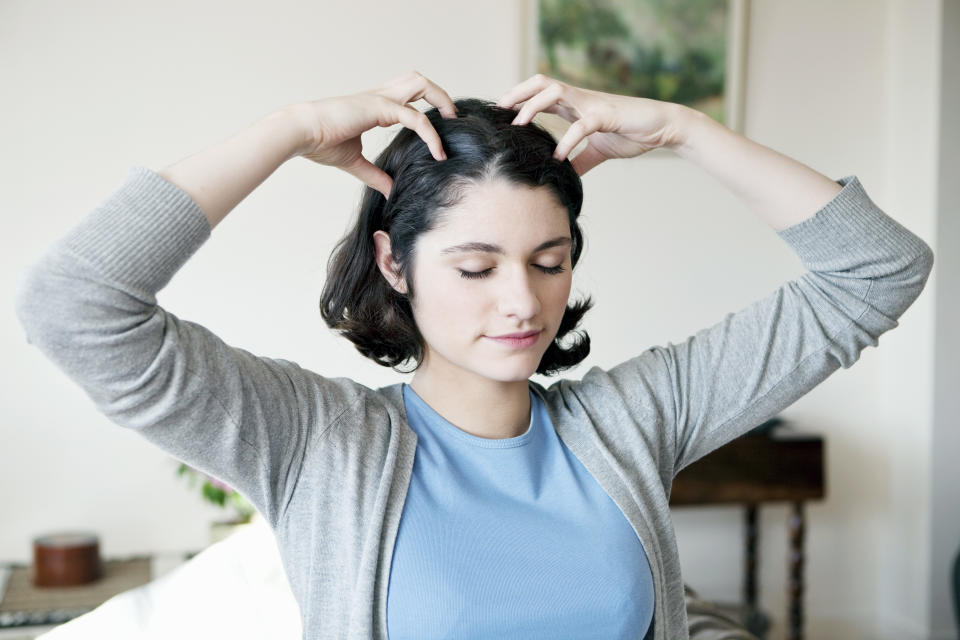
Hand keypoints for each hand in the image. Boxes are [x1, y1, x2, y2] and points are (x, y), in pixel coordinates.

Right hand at [293, 71, 457, 197]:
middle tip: (452, 120)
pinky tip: (437, 153)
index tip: (440, 133)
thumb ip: (376, 176)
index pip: (408, 96)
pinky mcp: (379, 108)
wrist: (300, 133)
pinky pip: (415, 117)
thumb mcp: (354, 163)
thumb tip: (391, 192)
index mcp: (374, 106)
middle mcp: (380, 97)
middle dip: (440, 95)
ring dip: (440, 100)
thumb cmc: (319, 143)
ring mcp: (380, 98)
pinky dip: (430, 134)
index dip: (426, 109)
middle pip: (418, 80)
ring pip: (420, 83)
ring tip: (451, 124)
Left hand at [495, 74, 688, 175]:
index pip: (541, 94)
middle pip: (542, 84)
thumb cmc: (631, 134)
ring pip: (556, 92)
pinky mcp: (607, 116)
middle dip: (517, 94)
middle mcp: (581, 99)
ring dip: (533, 106)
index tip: (499, 113)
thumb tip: (564, 174)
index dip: (519, 99)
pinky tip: (558, 157)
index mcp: (576, 105)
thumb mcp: (599, 151)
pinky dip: (567, 141)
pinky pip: (581, 126)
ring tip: (518, 125)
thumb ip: (580, 160)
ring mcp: (593, 105)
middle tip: (498, 111)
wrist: (662, 127)